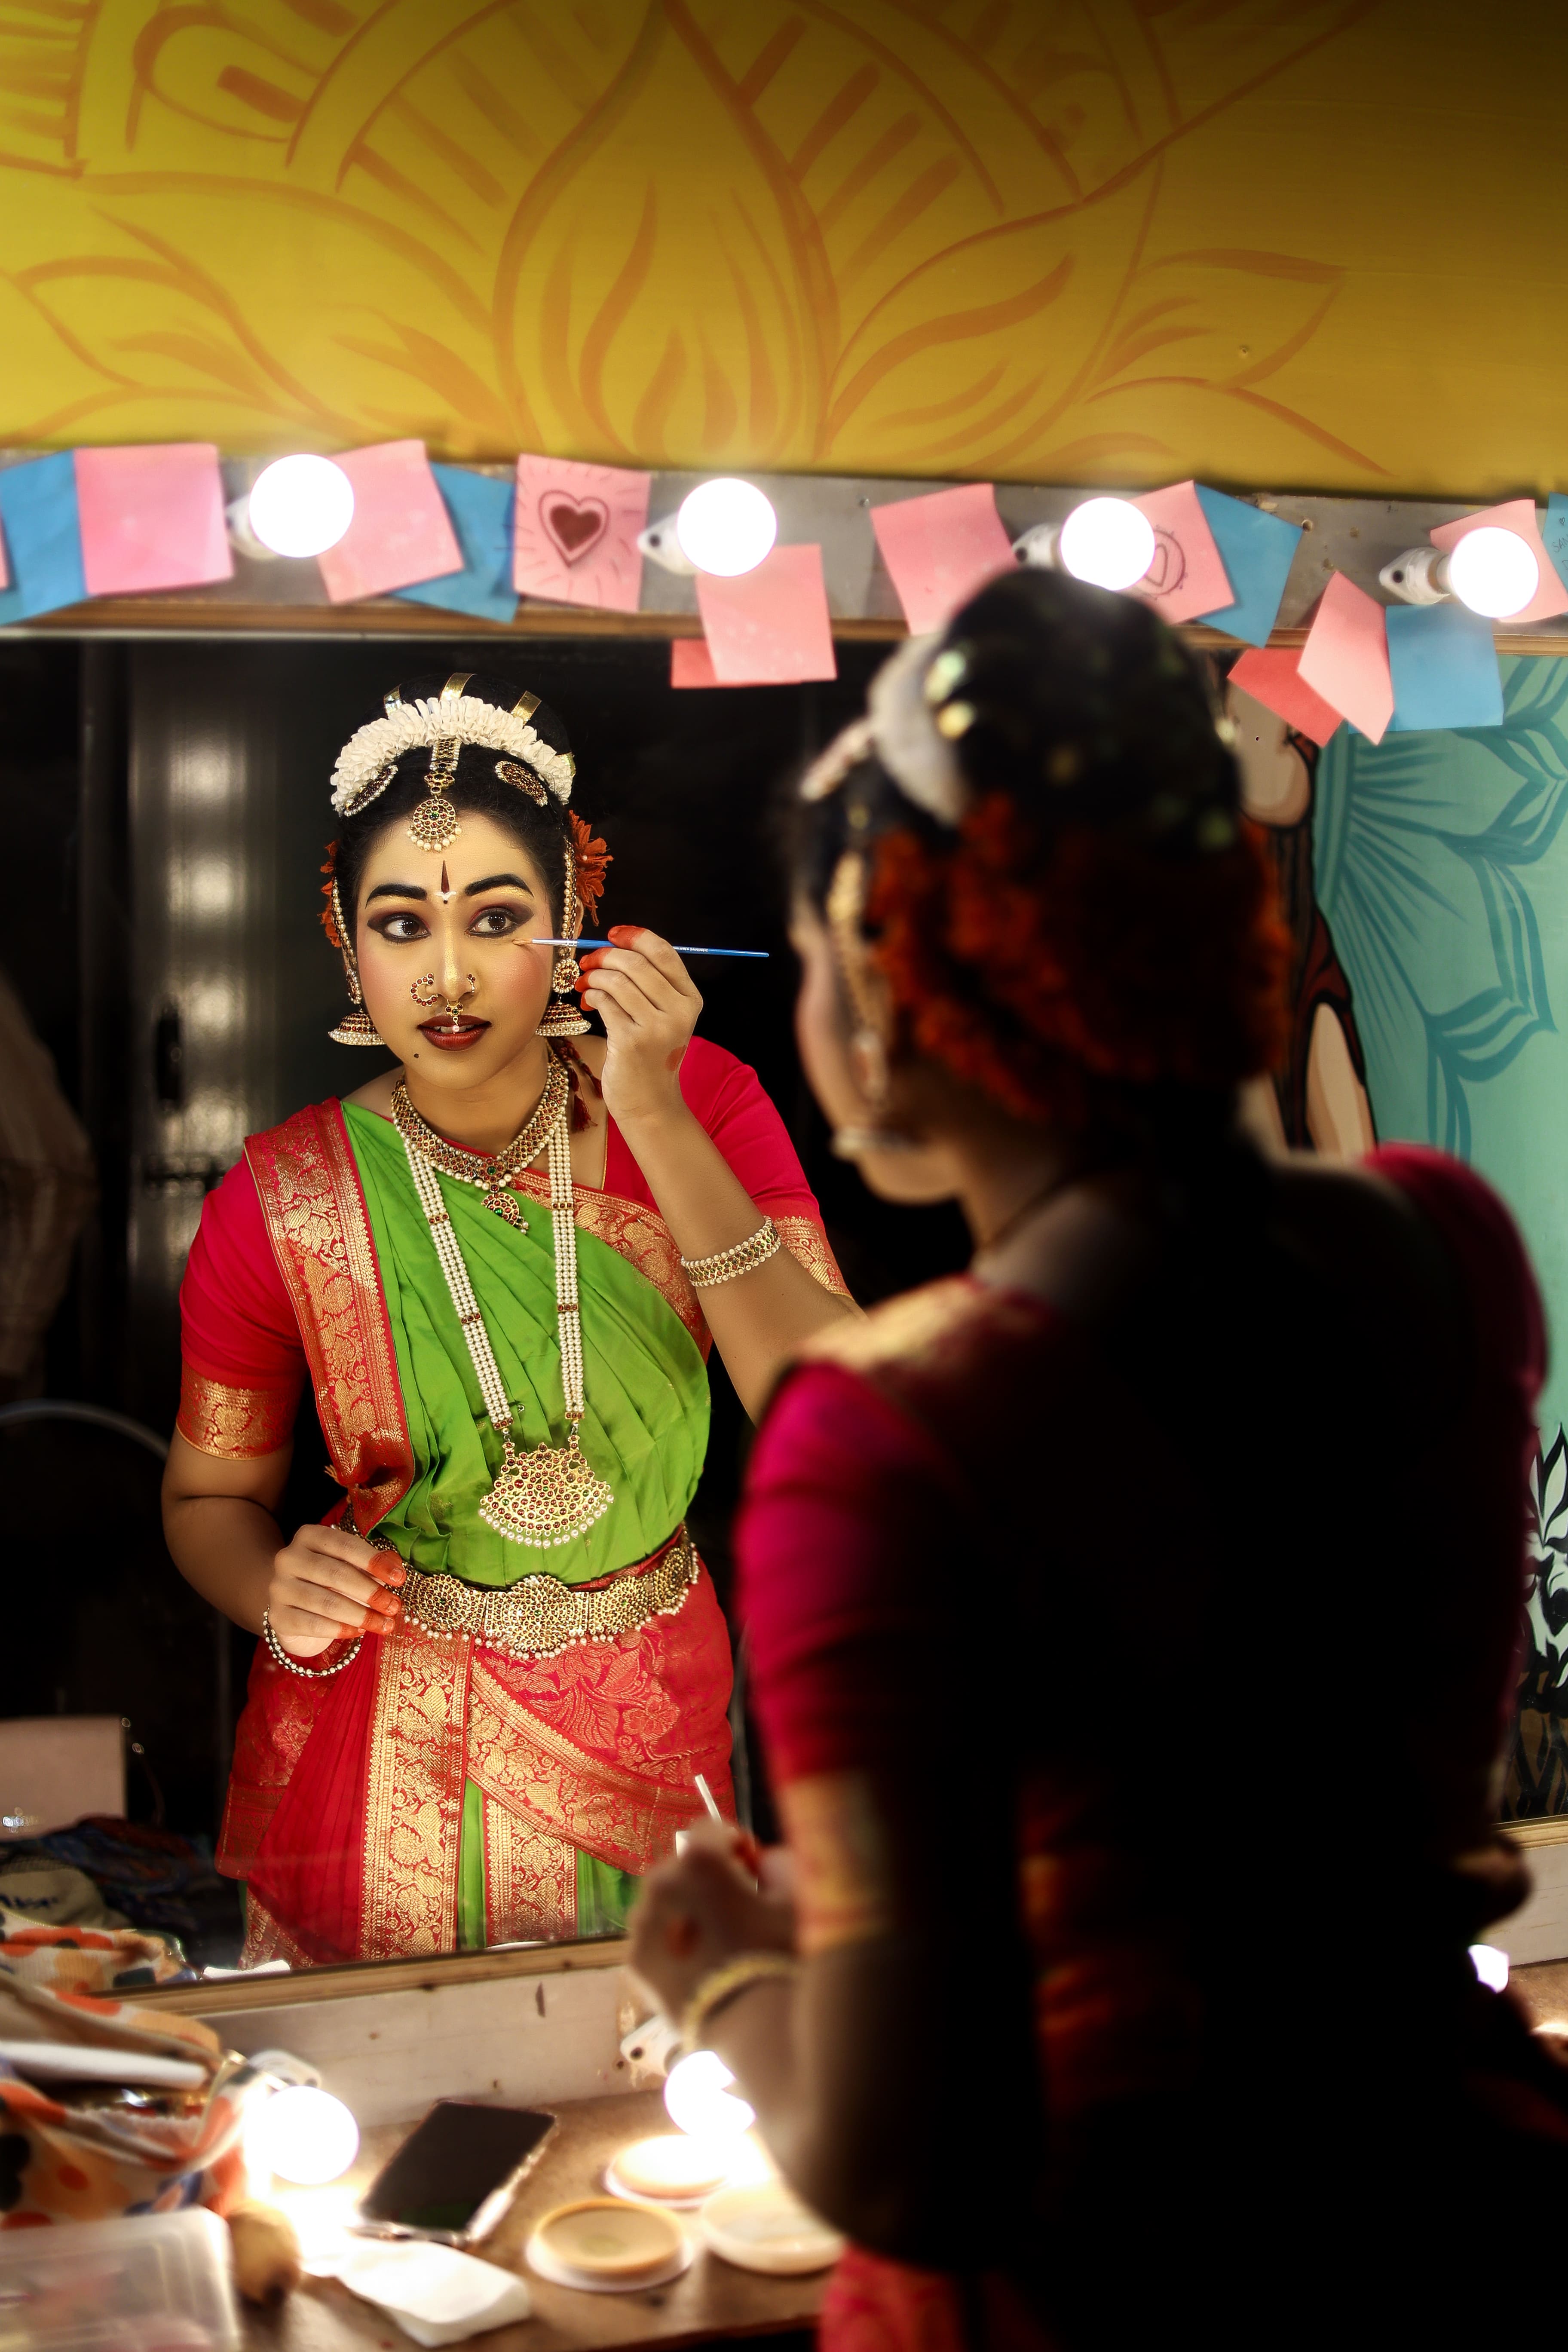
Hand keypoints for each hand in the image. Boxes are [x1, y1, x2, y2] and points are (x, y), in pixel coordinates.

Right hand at [265, 1523, 404, 1658]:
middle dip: (370, 1592)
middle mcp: (288, 1558)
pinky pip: (312, 1624)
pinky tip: (358, 1632)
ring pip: (325, 1602)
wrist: (293, 1605)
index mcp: (309, 1536)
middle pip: (336, 1574)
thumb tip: (396, 1566)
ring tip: (384, 1624)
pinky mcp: (277, 1616)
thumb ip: (373, 1565)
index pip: (345, 1546)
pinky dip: (339, 1629)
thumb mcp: (351, 1566)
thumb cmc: (329, 1581)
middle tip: (394, 1606)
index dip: (374, 1562)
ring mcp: (279, 1588)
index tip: (399, 1579)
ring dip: (361, 1615)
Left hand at [578, 927, 700, 1134]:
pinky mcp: (632, 1041)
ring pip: (617, 980)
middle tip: (588, 962)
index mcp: (690, 999)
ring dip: (594, 976)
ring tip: (586, 985)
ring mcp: (656, 1027)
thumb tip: (615, 946)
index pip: (664, 952)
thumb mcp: (664, 1016)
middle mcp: (678, 1011)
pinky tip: (589, 1002)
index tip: (614, 935)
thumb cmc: (651, 1055)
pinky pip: (605, 1001)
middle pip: (636, 963)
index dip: (635, 936)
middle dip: (605, 956)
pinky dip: (591, 995)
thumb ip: (651, 983)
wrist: (650, 1101)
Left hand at [630, 1819, 795, 2021]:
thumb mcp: (795, 1898)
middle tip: (737, 1906)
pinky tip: (701, 1963)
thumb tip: (764, 1861)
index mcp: (698, 1861)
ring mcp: (643, 1925)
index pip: (710, 1829)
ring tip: (718, 1940)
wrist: (754, 2026)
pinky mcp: (635, 1963)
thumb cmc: (780, 1956)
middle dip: (707, 1879)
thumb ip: (779, 1864)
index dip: (734, 1844)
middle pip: (683, 1866)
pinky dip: (674, 1942)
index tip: (751, 1866)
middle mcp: (661, 1885)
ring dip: (687, 1910)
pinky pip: (655, 1938)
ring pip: (665, 1902)